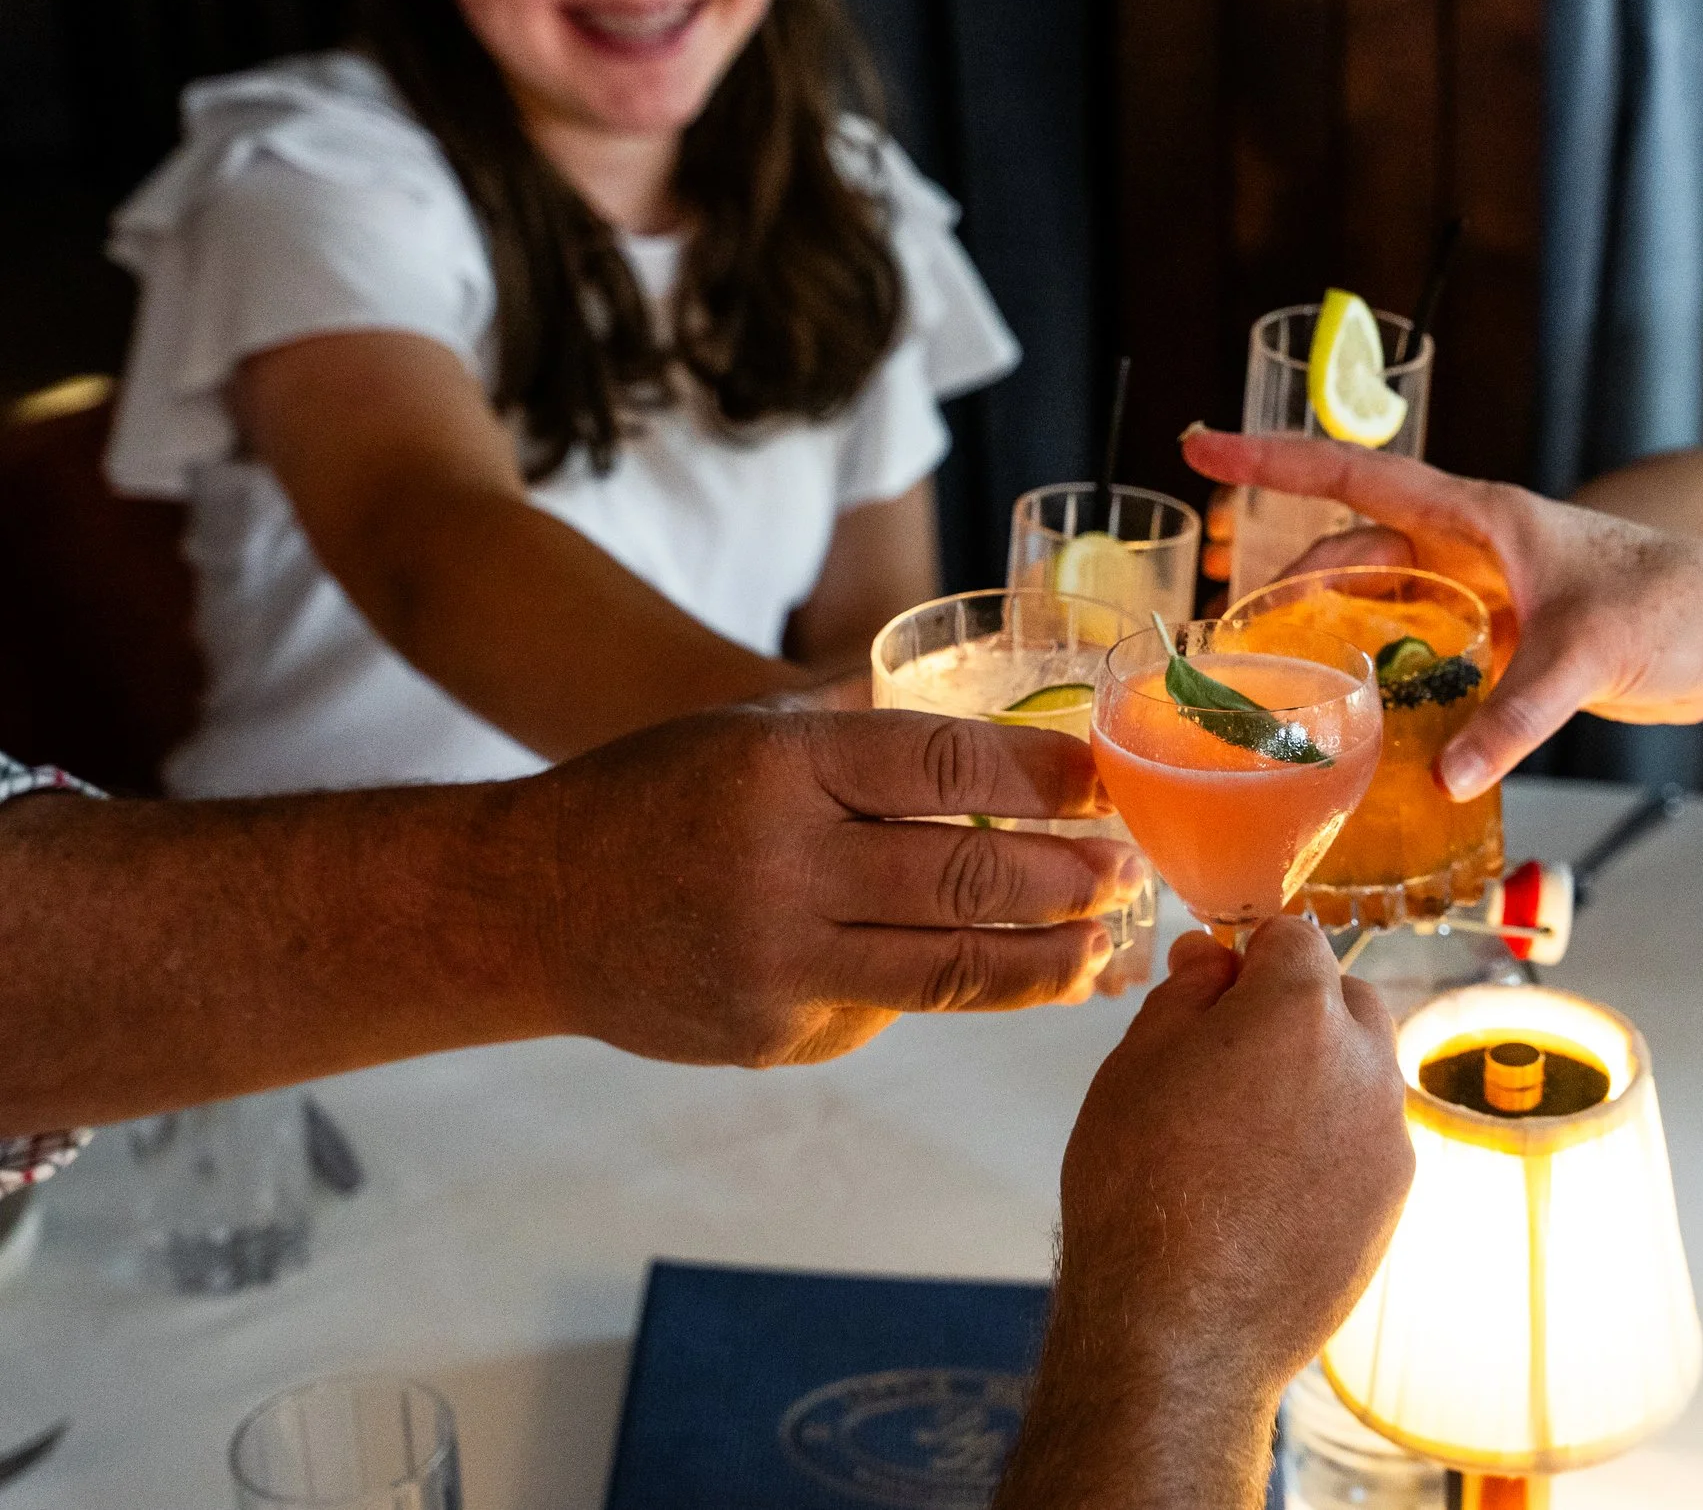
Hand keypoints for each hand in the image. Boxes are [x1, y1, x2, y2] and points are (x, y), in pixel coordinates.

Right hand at [496, 706, 1149, 1065]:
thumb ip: (862, 728)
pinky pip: (889, 1011)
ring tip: (1107, 945)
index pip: (944, 764)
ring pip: (950, 969)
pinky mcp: (772, 1035)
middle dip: (1069, 879)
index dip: (1042, 778)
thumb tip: (1000, 715)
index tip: (1105, 782)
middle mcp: (781, 865)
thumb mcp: (750, 731)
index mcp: (780, 767)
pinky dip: (957, 992)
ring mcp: (776, 961)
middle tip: (1128, 872)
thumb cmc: (658, 796)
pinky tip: (1014, 978)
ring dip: (1048, 959)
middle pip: (966, 877)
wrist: (526, 907)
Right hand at [996, 919, 1412, 1509]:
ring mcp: (1389, 1134)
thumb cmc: (1141, 1190)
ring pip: (1362, 1070)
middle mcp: (1366, 1062)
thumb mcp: (1136, 1063)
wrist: (1180, 1331)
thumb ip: (1188, 992)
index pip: (1293, 936)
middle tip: (1226, 1061)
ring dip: (1317, 1077)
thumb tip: (1215, 957)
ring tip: (1245, 1133)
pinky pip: (1368, 1138)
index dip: (1248, 953)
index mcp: (1300, 1009)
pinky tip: (1271, 1185)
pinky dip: (1331, 1141)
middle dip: (1295, 1010)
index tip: (1215, 985)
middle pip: (1343, 999)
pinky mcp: (1395, 1198)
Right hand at [1184, 427, 1702, 796]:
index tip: (1202, 446)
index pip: (1356, 476)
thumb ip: (1515, 716)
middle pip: (1352, 552)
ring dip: (1330, 635)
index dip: (1275, 461)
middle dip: (1287, 582)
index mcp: (1480, 517)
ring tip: (1272, 680)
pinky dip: (1386, 680)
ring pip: (1381, 606)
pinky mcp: (1506, 641)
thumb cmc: (1678, 606)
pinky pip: (1421, 654)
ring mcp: (1486, 595)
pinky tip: (1358, 721)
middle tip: (1226, 631)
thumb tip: (1447, 778)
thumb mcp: (1590, 656)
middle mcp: (1472, 548)